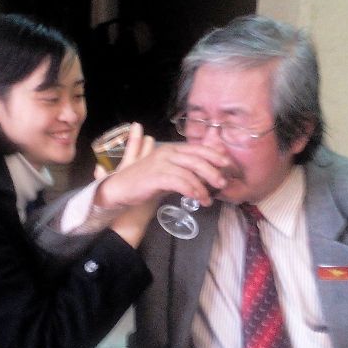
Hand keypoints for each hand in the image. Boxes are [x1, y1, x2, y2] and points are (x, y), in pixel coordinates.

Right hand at [94, 129, 230, 209]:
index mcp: (171, 149)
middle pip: (197, 158)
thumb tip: (205, 170)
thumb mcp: (167, 173)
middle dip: (213, 171)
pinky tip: (196, 199)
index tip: (227, 164)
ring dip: (203, 186)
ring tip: (208, 199)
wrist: (120, 189)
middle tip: (222, 183)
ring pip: (190, 171)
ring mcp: (161, 163)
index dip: (214, 155)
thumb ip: (183, 169)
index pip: (197, 148)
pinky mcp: (156, 176)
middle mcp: (167, 152)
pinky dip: (191, 190)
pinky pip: (180, 182)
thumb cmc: (144, 182)